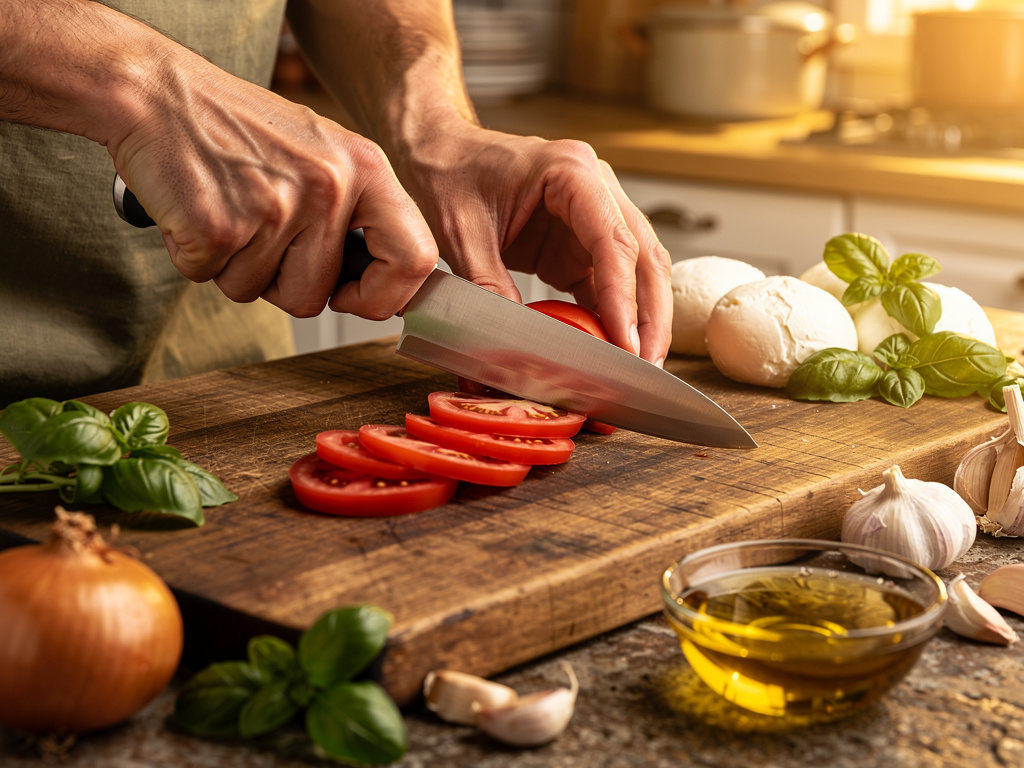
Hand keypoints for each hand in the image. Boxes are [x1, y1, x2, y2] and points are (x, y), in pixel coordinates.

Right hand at [108, 51, 437, 320]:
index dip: (385, 296)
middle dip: (280, 281)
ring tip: (229, 210)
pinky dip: (196, 257)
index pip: (415, 258)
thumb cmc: (241, 130)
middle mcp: (328, 187)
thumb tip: (391, 289)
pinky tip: (197, 209)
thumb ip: (361, 216)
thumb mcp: (326, 156)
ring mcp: (274, 208)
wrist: (159, 94)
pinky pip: (212, 279)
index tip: (354, 296)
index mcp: (366, 169)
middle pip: (316, 296)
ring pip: (261, 293)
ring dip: (237, 268)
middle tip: (260, 230)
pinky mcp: (219, 226)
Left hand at [391, 124, 672, 365]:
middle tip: (646, 366)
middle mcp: (594, 187)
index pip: (613, 240)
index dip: (623, 297)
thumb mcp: (461, 235)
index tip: (625, 343)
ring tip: (638, 365)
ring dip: (642, 317)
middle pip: (643, 254)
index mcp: (569, 172)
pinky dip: (614, 316)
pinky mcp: (580, 242)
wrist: (440, 151)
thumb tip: (512, 341)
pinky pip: (609, 280)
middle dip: (650, 314)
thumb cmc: (451, 174)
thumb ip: (489, 286)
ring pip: (638, 269)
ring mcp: (593, 215)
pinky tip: (612, 349)